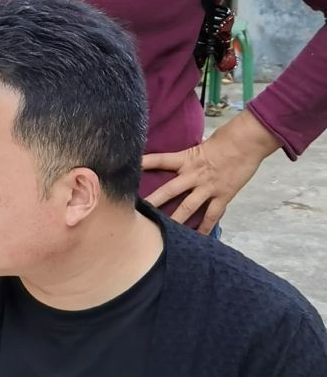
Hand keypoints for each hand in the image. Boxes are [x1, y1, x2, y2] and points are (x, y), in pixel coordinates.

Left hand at [143, 111, 278, 233]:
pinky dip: (205, 228)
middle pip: (169, 190)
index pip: (160, 160)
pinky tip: (198, 238)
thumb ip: (191, 156)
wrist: (248, 141)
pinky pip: (212, 215)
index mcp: (187, 159)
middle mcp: (194, 175)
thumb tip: (183, 161)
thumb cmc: (228, 138)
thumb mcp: (203, 144)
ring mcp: (208, 187)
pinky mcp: (223, 196)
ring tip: (163, 233)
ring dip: (175, 220)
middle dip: (153, 202)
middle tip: (138, 213)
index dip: (144, 164)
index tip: (128, 170)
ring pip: (188, 207)